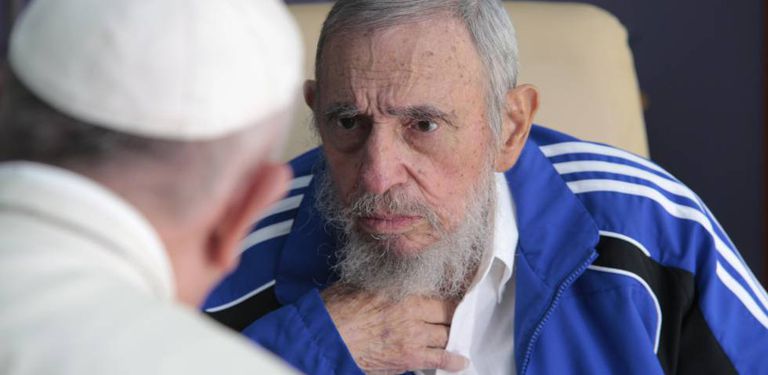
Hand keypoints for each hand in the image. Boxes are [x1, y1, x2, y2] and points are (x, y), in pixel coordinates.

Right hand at [321, 284, 467, 373]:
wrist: (326, 339)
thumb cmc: (336, 310)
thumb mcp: (359, 283)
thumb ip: (381, 281)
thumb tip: (389, 276)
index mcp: (402, 289)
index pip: (438, 288)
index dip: (448, 292)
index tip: (455, 292)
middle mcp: (413, 311)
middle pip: (447, 312)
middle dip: (453, 314)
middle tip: (456, 315)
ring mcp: (413, 336)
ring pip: (446, 335)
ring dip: (452, 335)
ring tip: (457, 335)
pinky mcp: (409, 357)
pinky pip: (439, 359)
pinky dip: (452, 361)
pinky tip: (460, 361)